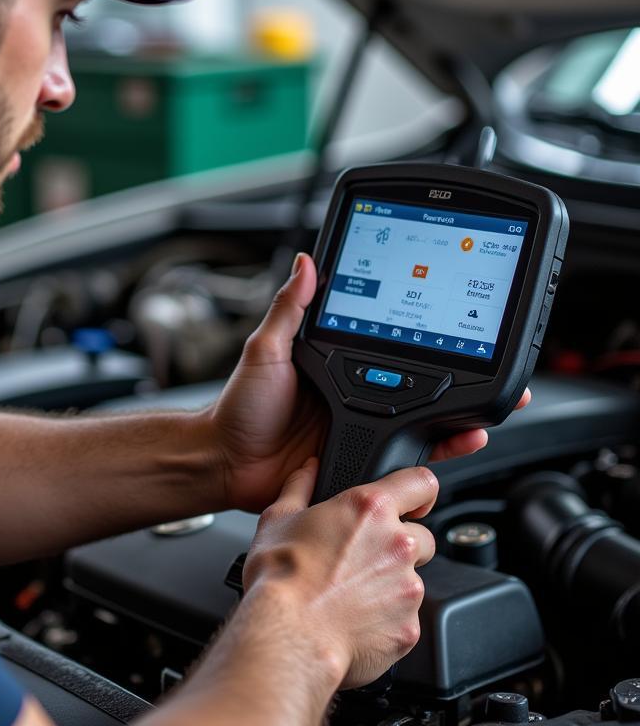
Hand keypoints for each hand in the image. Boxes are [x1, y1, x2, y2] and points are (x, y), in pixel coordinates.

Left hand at [209, 253, 528, 511]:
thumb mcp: (266, 350)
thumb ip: (290, 310)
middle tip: (498, 360)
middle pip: (423, 377)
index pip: (393, 336)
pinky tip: (464, 439)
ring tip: (496, 405)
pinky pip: (412, 452)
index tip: (457, 315)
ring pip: (427, 415)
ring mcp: (365, 421)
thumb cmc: (241, 407)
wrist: (229, 463)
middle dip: (465, 370)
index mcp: (341, 357)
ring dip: (464, 412)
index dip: (427, 328)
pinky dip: (443, 448)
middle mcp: (360, 387)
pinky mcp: (365, 455)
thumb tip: (306, 262)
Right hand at [243, 460, 437, 688]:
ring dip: (390, 586)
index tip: (414, 501)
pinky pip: (405, 620)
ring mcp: (408, 588)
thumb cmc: (280, 578)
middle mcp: (397, 544)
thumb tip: (307, 470)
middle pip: (422, 538)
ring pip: (411, 582)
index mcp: (369, 509)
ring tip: (349, 597)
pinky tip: (354, 622)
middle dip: (399, 546)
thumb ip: (299, 487)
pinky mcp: (409, 628)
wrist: (287, 636)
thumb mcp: (278, 519)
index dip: (419, 491)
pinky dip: (385, 621)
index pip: (420, 483)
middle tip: (362, 561)